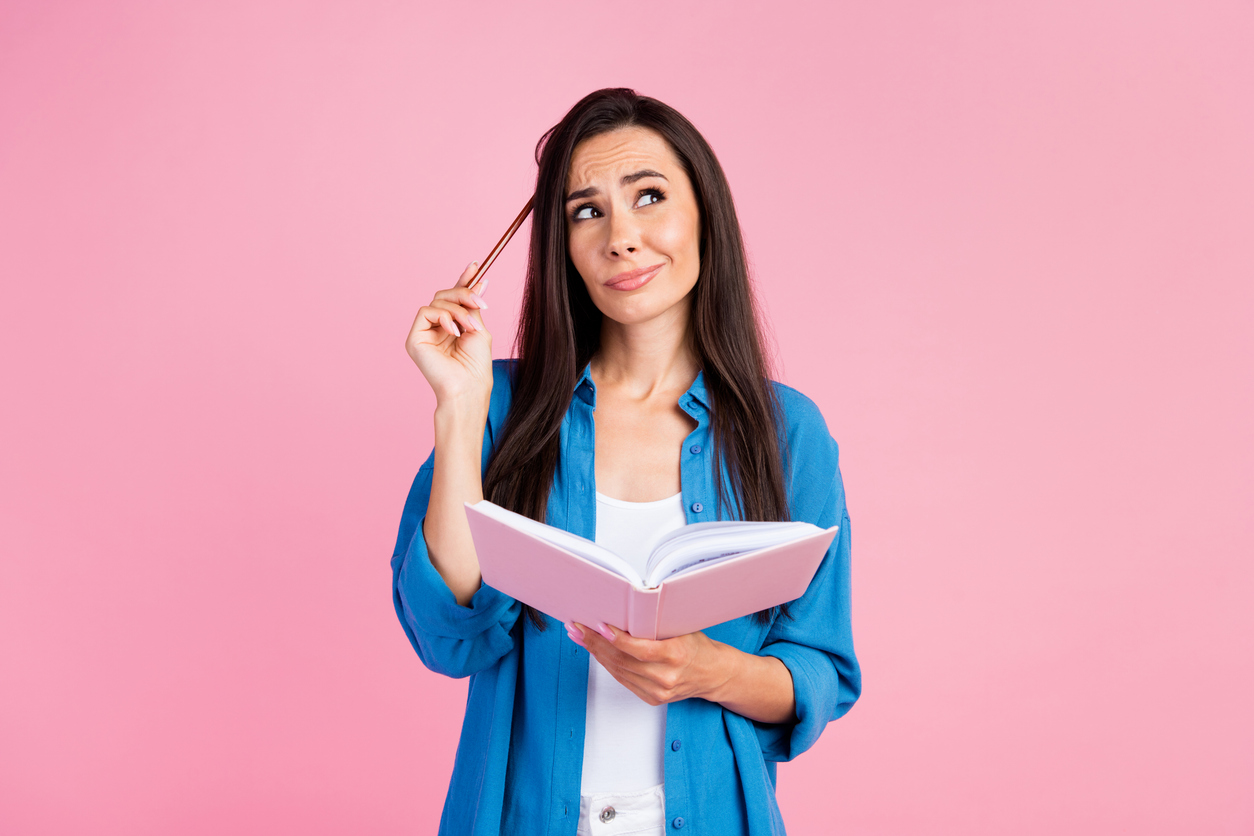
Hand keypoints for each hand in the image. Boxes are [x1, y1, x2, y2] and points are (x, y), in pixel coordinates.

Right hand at [405, 261, 492, 405]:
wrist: (468, 387)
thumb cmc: (475, 365)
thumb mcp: (478, 327)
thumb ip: (472, 305)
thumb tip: (479, 279)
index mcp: (451, 327)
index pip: (453, 299)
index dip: (463, 281)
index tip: (476, 265)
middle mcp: (435, 328)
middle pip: (444, 295)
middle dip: (464, 294)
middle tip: (481, 302)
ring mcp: (423, 333)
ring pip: (437, 301)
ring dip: (458, 310)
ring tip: (470, 327)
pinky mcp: (414, 339)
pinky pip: (425, 311)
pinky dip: (443, 316)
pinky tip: (454, 331)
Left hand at [566, 621, 730, 705]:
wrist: (713, 674)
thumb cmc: (698, 647)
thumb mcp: (682, 628)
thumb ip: (655, 623)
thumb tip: (624, 608)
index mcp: (676, 655)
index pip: (640, 649)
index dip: (616, 639)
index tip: (599, 625)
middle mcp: (666, 676)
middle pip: (623, 660)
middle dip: (595, 642)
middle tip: (578, 627)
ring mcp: (658, 691)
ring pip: (619, 671)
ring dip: (596, 653)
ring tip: (581, 637)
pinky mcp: (652, 698)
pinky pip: (624, 680)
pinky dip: (608, 665)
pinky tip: (597, 652)